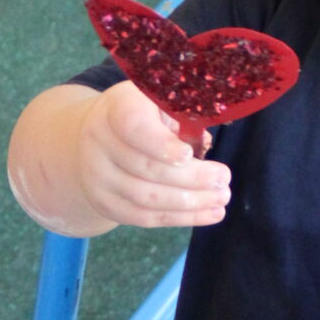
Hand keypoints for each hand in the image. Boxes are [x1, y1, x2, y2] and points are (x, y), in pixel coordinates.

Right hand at [73, 80, 231, 230]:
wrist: (97, 135)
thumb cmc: (142, 114)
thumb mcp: (158, 101)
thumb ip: (181, 116)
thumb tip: (204, 143)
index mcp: (117, 109)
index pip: (134, 128)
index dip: (161, 145)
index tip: (188, 155)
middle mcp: (100, 142)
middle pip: (147, 168)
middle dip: (191, 178)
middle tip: (223, 180)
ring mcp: (97, 176)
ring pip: (146, 198)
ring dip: (189, 203)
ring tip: (220, 199)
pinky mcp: (103, 203)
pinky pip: (143, 217)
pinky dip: (179, 218)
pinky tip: (206, 214)